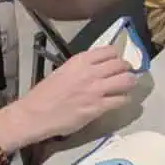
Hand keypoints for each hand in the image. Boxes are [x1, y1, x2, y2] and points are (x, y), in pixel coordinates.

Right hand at [0, 46, 138, 147]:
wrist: (34, 114)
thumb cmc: (46, 93)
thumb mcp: (64, 70)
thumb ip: (83, 67)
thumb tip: (100, 67)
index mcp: (81, 60)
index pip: (110, 50)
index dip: (117, 57)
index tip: (117, 63)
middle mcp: (91, 72)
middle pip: (122, 64)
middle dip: (127, 69)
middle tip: (125, 75)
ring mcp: (96, 90)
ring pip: (127, 80)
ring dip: (129, 83)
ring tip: (126, 87)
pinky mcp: (98, 107)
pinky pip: (121, 100)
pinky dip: (124, 100)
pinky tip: (119, 101)